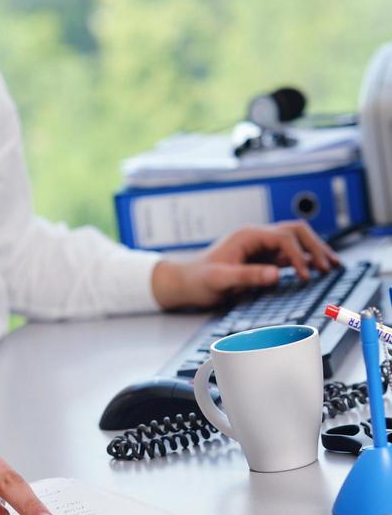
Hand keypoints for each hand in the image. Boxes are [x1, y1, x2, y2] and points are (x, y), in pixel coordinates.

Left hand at [151, 221, 339, 309]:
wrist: (184, 282)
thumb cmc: (197, 279)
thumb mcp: (220, 279)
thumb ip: (248, 276)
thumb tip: (277, 274)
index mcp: (248, 236)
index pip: (283, 237)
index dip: (298, 255)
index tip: (306, 275)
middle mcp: (256, 237)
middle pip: (295, 232)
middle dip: (315, 246)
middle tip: (330, 265)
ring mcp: (260, 247)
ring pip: (295, 241)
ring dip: (313, 250)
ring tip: (331, 264)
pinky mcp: (261, 259)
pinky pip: (288, 255)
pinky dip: (304, 260)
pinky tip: (315, 269)